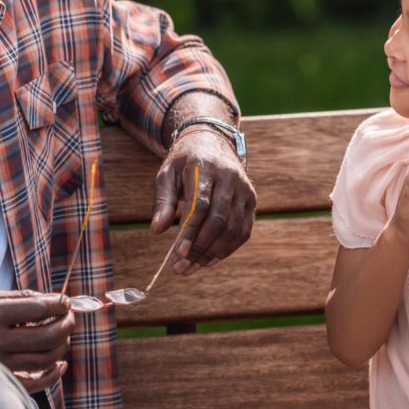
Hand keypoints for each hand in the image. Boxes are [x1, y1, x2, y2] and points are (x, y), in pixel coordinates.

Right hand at [0, 290, 73, 392]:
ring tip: (64, 334)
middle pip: (47, 336)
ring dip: (62, 346)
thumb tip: (48, 298)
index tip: (65, 301)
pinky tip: (59, 364)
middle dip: (66, 324)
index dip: (59, 304)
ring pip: (44, 360)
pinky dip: (51, 376)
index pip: (38, 308)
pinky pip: (31, 385)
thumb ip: (16, 298)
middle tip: (70, 316)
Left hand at [151, 128, 255, 275]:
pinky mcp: (251, 200)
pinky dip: (227, 250)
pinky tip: (209, 260)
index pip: (200, 204)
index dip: (190, 231)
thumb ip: (162, 200)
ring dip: (213, 253)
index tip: (178, 253)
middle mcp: (230, 177)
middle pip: (219, 220)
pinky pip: (243, 231)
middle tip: (181, 267)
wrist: (213, 141)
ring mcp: (244, 189)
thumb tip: (157, 230)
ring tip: (192, 267)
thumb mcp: (167, 173)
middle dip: (200, 247)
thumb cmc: (184, 162)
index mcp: (205, 167)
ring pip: (233, 229)